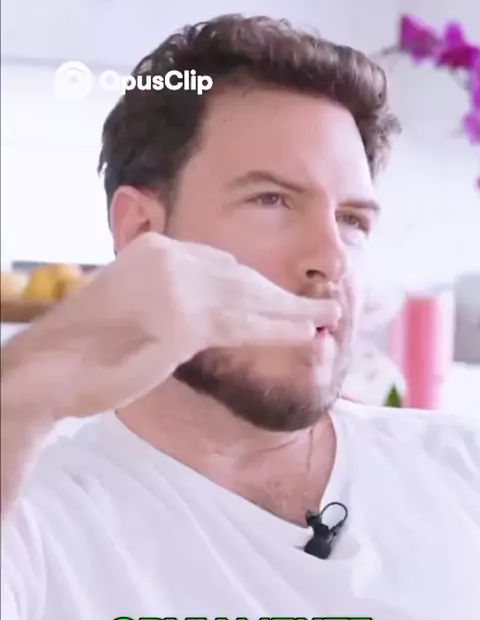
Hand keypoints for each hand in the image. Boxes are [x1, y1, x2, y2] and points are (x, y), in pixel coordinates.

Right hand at [3, 233, 340, 418]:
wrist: (48, 371)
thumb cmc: (86, 350)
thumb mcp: (133, 308)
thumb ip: (169, 300)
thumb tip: (208, 313)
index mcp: (153, 248)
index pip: (220, 264)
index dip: (256, 287)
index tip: (280, 301)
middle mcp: (167, 258)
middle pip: (241, 277)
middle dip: (283, 296)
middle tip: (323, 305)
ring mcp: (174, 285)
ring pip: (249, 299)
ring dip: (294, 312)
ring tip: (329, 317)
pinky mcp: (180, 320)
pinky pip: (242, 324)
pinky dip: (279, 330)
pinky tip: (306, 334)